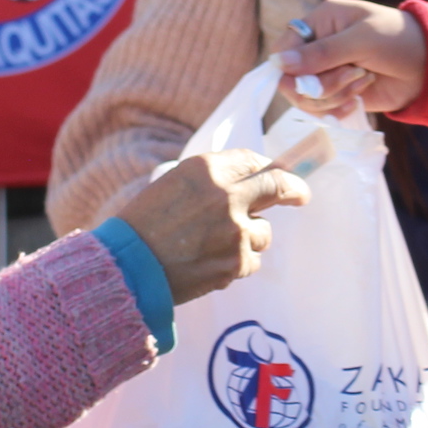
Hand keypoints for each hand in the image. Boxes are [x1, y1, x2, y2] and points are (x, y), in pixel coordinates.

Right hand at [116, 149, 309, 304]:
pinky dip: (236, 263)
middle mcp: (227, 196)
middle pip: (278, 186)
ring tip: (212, 245)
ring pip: (263, 233)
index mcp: (208, 170)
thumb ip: (213, 181)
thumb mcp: (174, 185)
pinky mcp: (236, 263)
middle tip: (299, 196)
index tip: (285, 174)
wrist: (127, 267)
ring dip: (248, 238)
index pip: (254, 161)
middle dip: (293, 190)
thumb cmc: (145, 224)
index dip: (271, 167)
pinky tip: (208, 263)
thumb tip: (251, 183)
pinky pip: (251, 261)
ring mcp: (235, 231)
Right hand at [275, 0, 427, 118]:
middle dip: (320, 84)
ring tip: (363, 81)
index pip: (284, 48)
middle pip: (290, 79)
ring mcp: (327, 74)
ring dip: (334, 95)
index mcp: (320, 23)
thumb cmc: (398, 39)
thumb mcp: (361, 40)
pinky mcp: (337, 95)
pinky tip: (358, 101)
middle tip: (352, 76)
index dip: (288, 68)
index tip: (305, 79)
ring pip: (305, 98)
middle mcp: (318, 48)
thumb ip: (321, 54)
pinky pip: (321, 110)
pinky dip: (337, 109)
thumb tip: (278, 63)